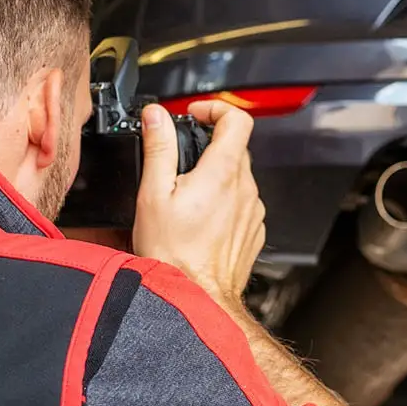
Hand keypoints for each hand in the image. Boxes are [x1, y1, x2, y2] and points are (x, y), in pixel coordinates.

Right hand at [132, 100, 265, 305]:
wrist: (196, 297)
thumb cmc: (173, 254)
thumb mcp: (153, 194)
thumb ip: (159, 148)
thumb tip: (157, 116)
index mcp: (223, 172)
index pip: (237, 119)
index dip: (215, 108)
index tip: (195, 115)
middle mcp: (245, 188)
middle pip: (235, 147)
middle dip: (208, 145)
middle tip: (180, 158)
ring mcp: (253, 210)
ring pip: (238, 176)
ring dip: (215, 175)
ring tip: (186, 195)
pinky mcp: (253, 230)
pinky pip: (241, 202)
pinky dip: (224, 200)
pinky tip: (200, 219)